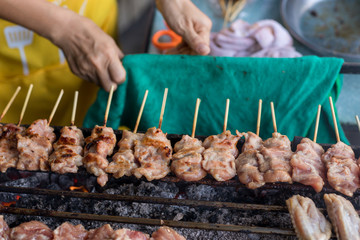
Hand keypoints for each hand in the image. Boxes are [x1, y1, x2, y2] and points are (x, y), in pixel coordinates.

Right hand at [0, 0, 125, 91]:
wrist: (68, 30)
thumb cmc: (90, 33)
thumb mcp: (110, 41)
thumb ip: (118, 56)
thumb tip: (123, 66)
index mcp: (108, 56)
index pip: (120, 79)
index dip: (121, 78)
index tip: (119, 73)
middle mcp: (97, 66)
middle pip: (110, 87)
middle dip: (112, 83)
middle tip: (111, 75)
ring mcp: (86, 70)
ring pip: (99, 85)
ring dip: (102, 79)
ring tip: (99, 67)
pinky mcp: (77, 72)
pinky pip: (89, 80)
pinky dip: (92, 75)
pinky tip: (89, 64)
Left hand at [156, 0, 211, 54]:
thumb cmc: (175, 10)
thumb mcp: (184, 27)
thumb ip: (194, 41)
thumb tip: (206, 52)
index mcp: (204, 28)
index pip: (201, 48)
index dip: (191, 55)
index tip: (181, 60)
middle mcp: (202, 29)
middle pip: (195, 48)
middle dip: (183, 54)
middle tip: (170, 56)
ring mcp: (196, 30)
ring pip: (189, 46)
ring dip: (179, 52)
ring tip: (168, 54)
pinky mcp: (189, 30)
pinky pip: (186, 42)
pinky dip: (178, 47)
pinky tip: (171, 51)